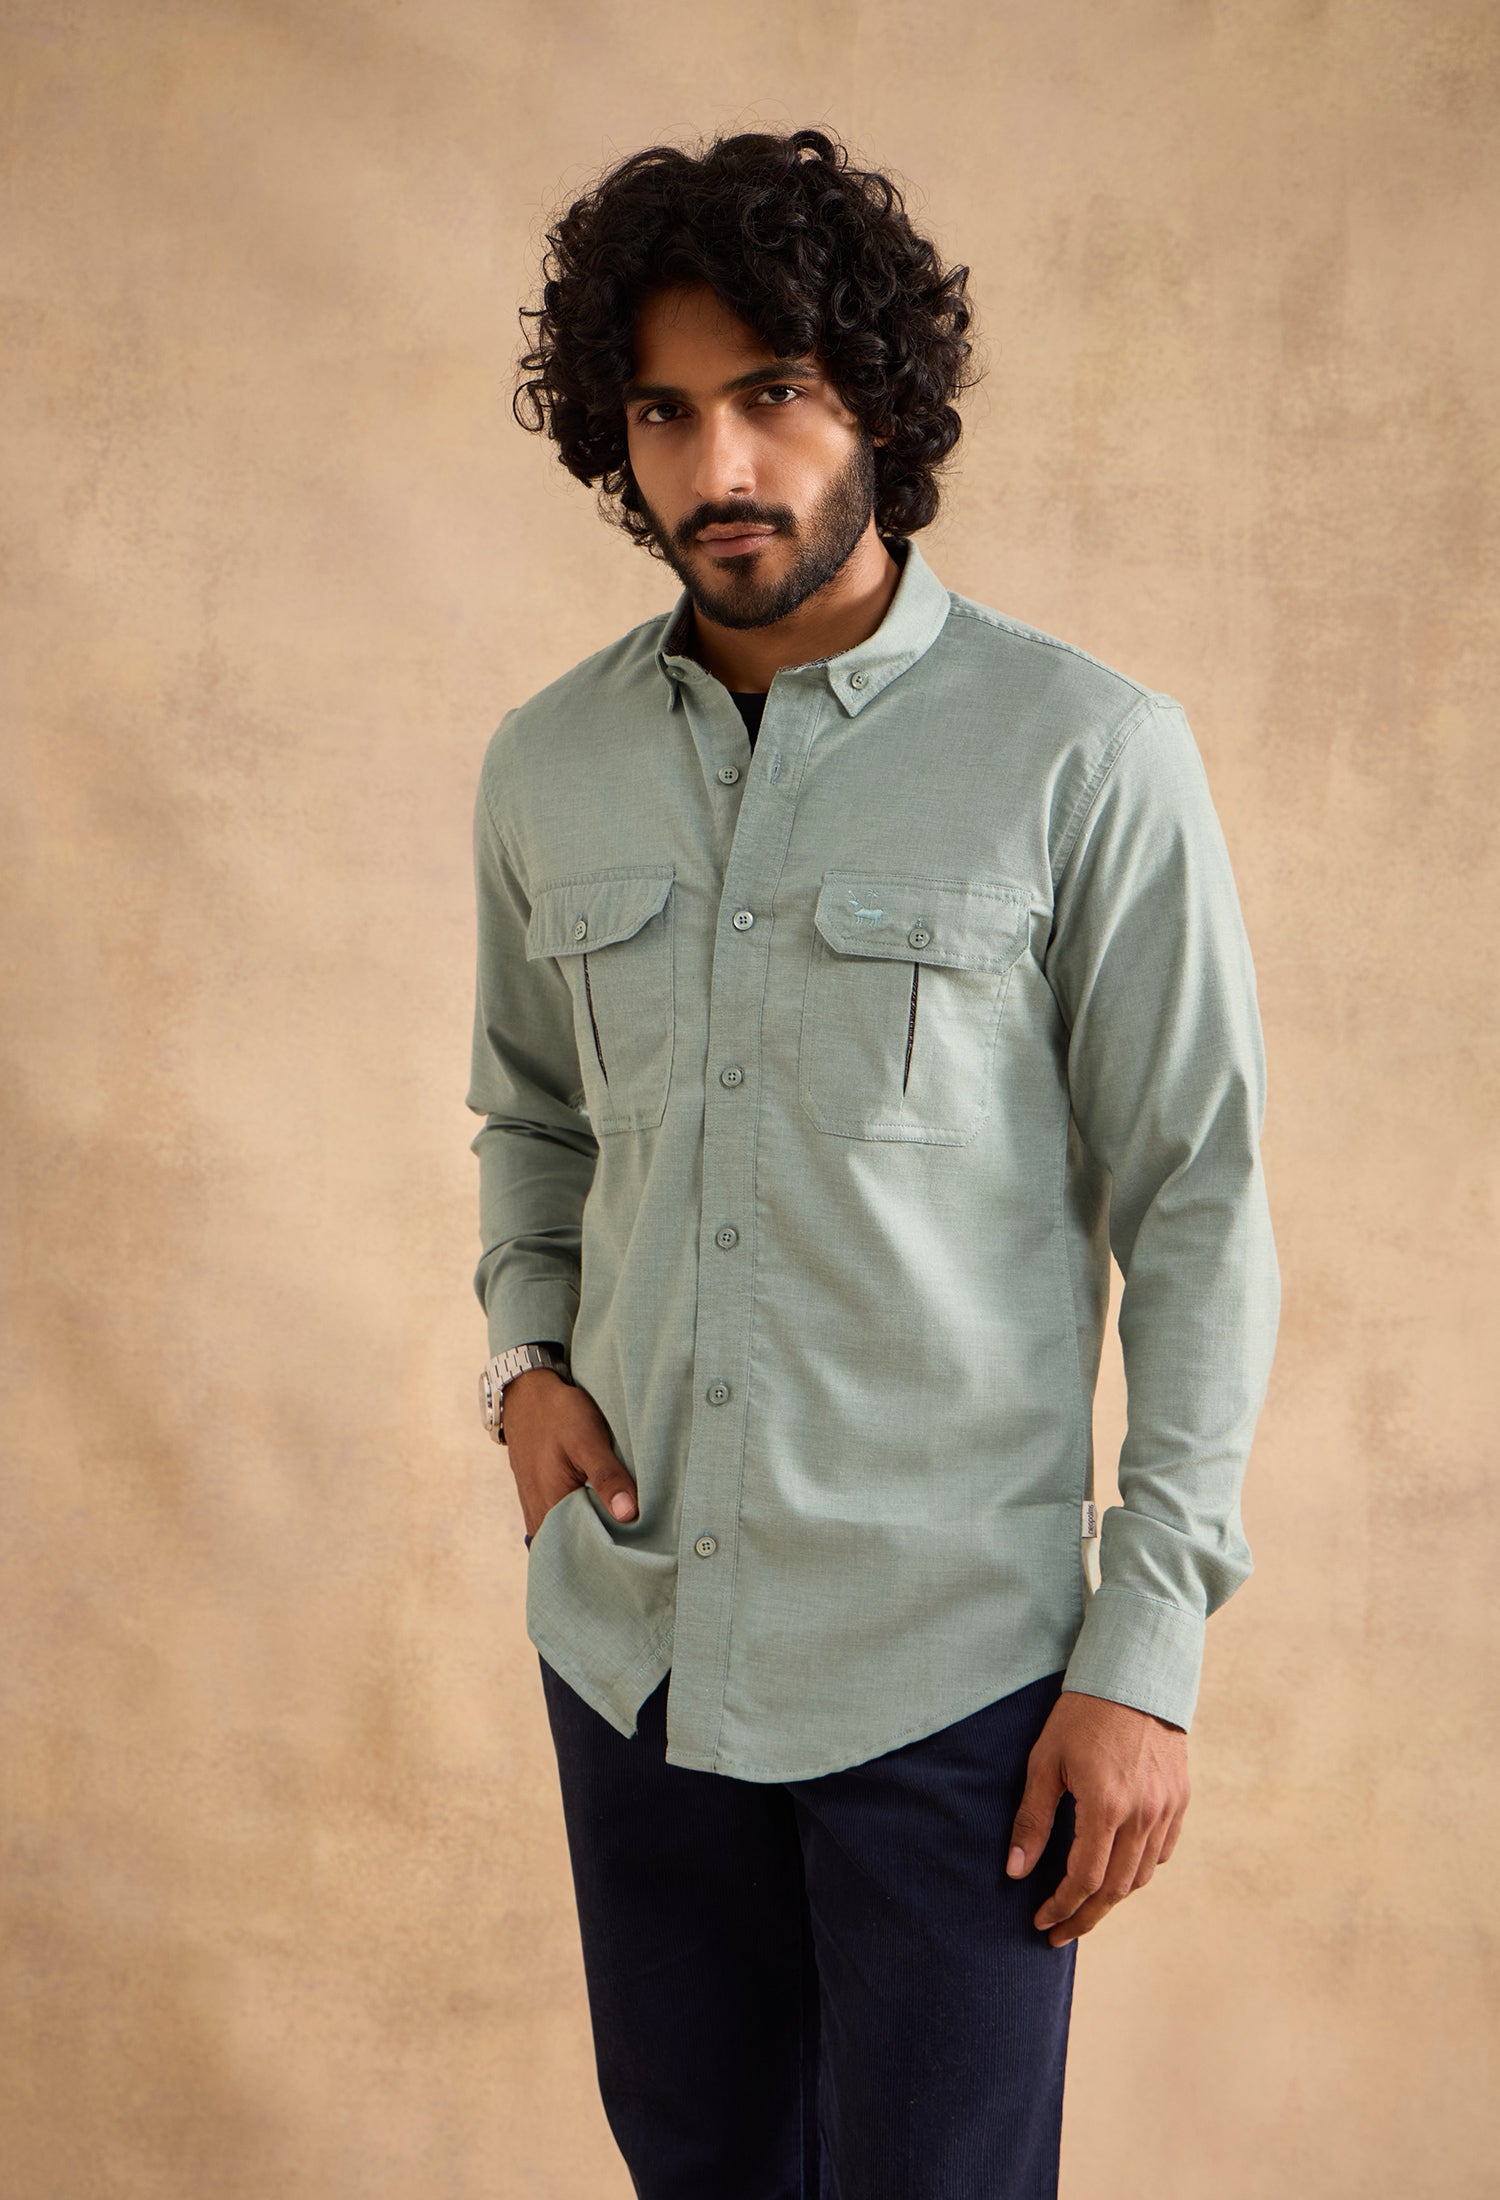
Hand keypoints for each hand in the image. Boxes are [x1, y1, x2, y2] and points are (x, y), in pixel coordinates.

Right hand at [501, 1368, 638, 1538]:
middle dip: (606, 1547)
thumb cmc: (558, 1415)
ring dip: (594, 1534)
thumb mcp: (586, 1439)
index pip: (585, 1551)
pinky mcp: (539, 1503)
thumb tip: (629, 1515)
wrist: (526, 1396)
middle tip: (640, 1542)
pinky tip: (603, 1513)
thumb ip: (607, 1477)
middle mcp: (539, 1518)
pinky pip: (562, 1525)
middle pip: (577, 1548)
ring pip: (569, 1538)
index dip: (613, 1552)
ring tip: (626, 1529)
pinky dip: (582, 1523)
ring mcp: (536, 1512)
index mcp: (550, 1509)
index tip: (641, 1550)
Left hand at [1005, 1689, 1189, 1946]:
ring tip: (1084, 1905)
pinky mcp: (1180, 1799)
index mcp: (1105, 1807)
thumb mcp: (1045, 1761)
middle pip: (1115, 1889)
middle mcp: (1142, 1815)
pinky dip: (1139, 1871)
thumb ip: (1033, 1820)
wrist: (1135, 1675)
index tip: (1042, 1921)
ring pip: (1141, 1876)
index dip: (1061, 1907)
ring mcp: (1166, 1809)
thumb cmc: (1081, 1714)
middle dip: (1085, 1916)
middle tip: (1059, 1931)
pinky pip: (1162, 1852)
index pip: (1083, 1879)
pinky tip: (1118, 1871)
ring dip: (1111, 1898)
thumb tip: (1016, 1871)